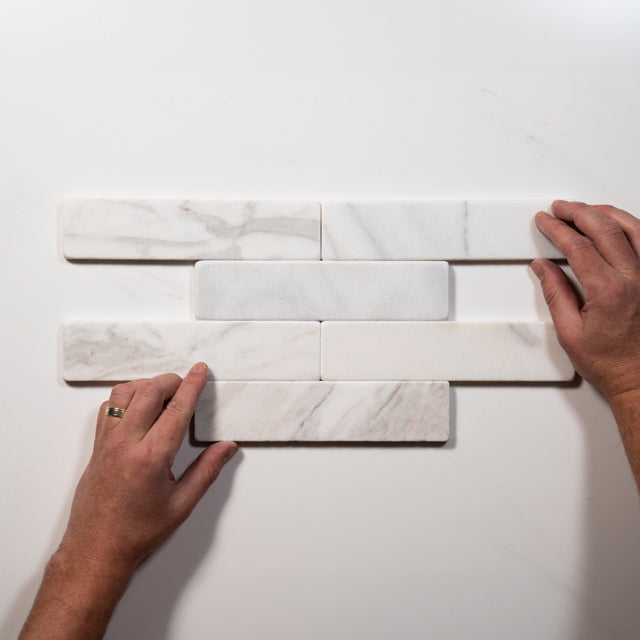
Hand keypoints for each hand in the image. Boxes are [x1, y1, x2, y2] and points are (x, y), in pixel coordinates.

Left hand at [60, 362, 237, 577]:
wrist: (96, 550)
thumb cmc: (137, 532)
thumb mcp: (182, 504)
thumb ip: (207, 470)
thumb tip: (226, 448)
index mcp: (151, 457)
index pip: (176, 409)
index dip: (192, 385)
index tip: (200, 370)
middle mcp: (126, 444)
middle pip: (149, 391)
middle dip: (172, 380)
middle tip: (187, 384)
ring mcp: (107, 443)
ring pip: (124, 394)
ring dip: (146, 386)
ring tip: (163, 394)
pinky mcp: (96, 447)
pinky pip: (109, 408)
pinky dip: (126, 399)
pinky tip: (139, 409)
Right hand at [532, 200, 639, 402]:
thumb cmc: (611, 362)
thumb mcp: (570, 332)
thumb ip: (556, 294)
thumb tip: (543, 267)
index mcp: (609, 292)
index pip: (579, 247)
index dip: (558, 229)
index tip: (545, 221)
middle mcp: (636, 279)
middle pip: (606, 229)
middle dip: (579, 212)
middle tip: (560, 208)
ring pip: (633, 228)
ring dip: (606, 213)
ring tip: (586, 209)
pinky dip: (632, 226)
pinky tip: (618, 223)